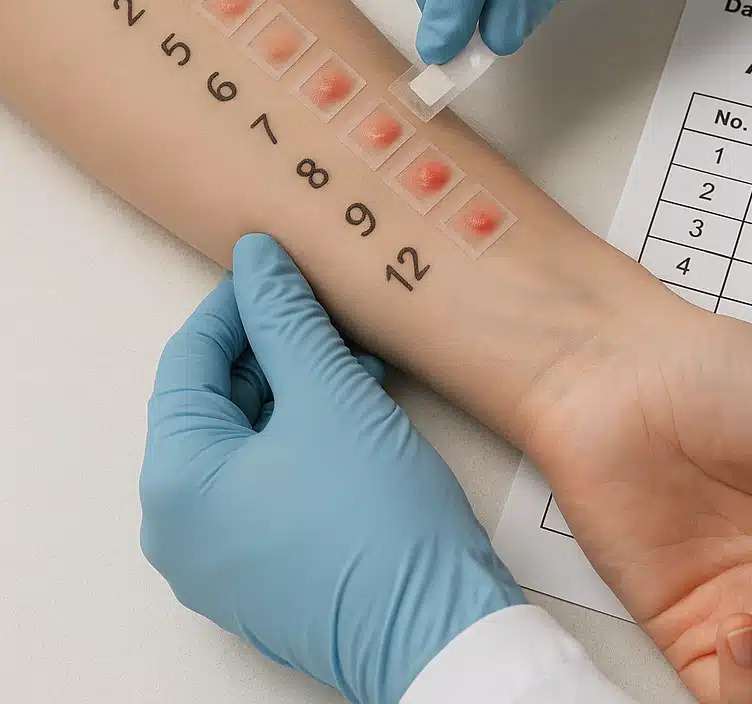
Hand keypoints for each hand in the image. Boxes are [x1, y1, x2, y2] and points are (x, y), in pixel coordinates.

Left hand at [140, 234, 523, 703]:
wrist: (437, 628)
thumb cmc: (377, 521)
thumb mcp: (329, 396)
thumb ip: (286, 319)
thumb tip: (257, 260)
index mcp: (177, 484)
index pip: (188, 363)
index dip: (235, 305)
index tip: (275, 268)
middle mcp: (185, 526)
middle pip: (218, 401)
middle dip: (274, 345)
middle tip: (320, 306)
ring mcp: (225, 553)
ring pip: (251, 438)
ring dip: (298, 385)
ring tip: (349, 350)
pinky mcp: (269, 564)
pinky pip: (273, 475)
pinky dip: (307, 430)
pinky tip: (354, 399)